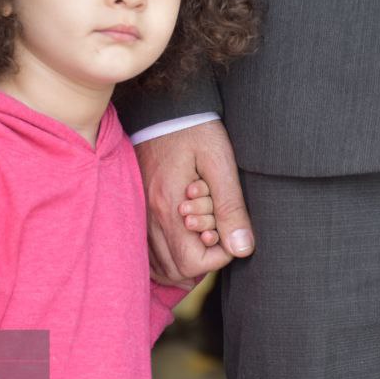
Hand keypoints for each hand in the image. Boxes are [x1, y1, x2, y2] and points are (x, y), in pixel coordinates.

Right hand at [134, 120, 254, 285]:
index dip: (219, 256)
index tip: (230, 233)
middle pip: (175, 270)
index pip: (192, 263)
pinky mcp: (137, 210)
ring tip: (204, 235)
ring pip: (159, 265)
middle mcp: (149, 217)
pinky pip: (147, 252)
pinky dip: (168, 255)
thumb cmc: (195, 131)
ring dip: (185, 260)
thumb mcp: (220, 163)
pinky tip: (185, 237)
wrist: (163, 108)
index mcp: (169, 207)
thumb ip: (231, 207)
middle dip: (203, 260)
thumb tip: (242, 248)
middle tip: (219, 234)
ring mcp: (139, 215)